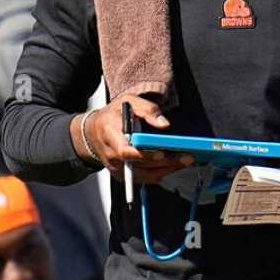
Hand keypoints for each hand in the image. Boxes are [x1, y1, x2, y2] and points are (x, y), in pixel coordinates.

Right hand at [76, 93, 193, 183]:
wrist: (92, 133)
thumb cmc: (111, 116)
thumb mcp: (127, 101)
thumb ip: (147, 109)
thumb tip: (164, 124)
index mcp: (110, 135)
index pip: (125, 151)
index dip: (144, 154)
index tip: (162, 152)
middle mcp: (112, 156)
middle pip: (141, 164)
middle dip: (166, 161)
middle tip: (187, 157)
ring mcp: (118, 169)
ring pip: (146, 175)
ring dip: (168, 169)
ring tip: (186, 161)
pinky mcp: (124, 176)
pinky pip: (145, 178)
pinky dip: (162, 172)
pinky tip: (175, 165)